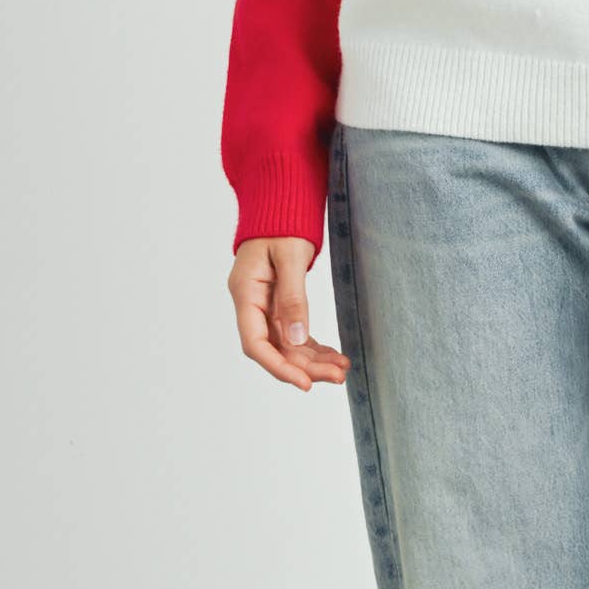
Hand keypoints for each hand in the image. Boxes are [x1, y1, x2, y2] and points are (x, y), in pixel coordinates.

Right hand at [229, 235, 350, 389]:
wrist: (280, 205)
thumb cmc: (282, 224)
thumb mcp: (290, 257)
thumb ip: (293, 298)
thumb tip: (297, 340)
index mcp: (245, 292)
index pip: (255, 343)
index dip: (279, 367)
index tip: (305, 384)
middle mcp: (250, 304)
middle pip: (274, 348)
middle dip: (304, 367)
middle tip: (339, 376)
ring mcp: (263, 306)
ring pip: (286, 345)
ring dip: (312, 360)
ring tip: (343, 369)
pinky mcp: (278, 304)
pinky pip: (294, 334)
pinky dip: (313, 347)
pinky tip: (333, 356)